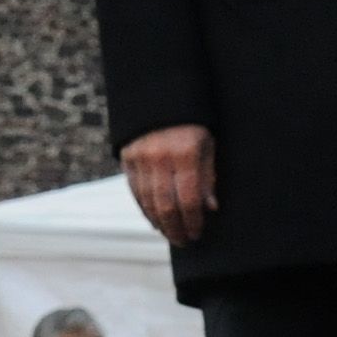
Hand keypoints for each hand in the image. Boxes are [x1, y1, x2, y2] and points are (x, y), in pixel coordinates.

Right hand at [121, 124, 216, 246]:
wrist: (159, 95)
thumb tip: (210, 207)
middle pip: (166, 204)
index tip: (197, 233)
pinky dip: (144, 208)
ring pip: (147, 200)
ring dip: (159, 222)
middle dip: (175, 228)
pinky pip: (134, 190)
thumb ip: (207, 175)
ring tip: (169, 233)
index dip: (193, 220)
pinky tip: (153, 219)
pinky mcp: (126, 156)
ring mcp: (140, 157)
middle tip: (183, 241)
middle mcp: (160, 157)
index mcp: (186, 152)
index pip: (189, 198)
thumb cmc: (191, 121)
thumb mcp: (207, 143)